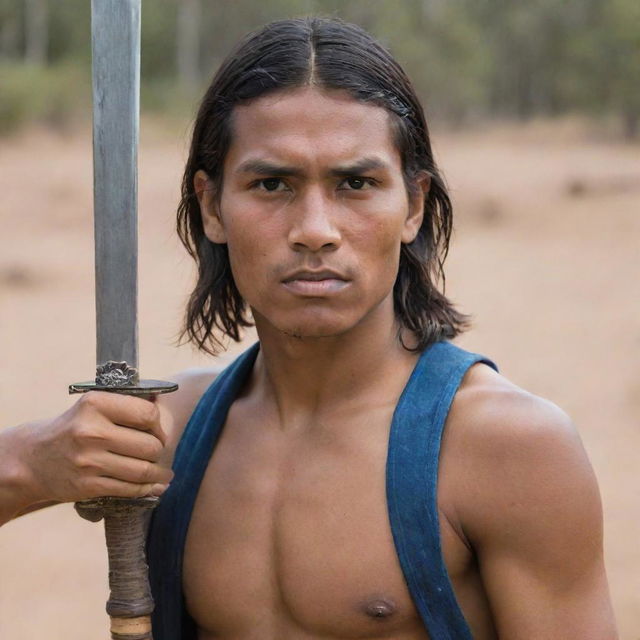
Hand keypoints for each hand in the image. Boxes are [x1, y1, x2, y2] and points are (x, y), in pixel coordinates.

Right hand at [17, 391, 173, 505]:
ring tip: (165, 473)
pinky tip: (154, 486)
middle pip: (149, 445)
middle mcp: (91, 431)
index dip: (158, 426)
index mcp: (95, 404)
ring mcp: (88, 461)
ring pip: (142, 470)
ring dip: (159, 474)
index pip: (147, 414)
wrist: (32, 460)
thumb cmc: (73, 429)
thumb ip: (125, 406)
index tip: (157, 432)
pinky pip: (128, 489)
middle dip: (159, 451)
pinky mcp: (87, 486)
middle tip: (158, 453)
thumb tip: (163, 403)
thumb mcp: (93, 407)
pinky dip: (147, 489)